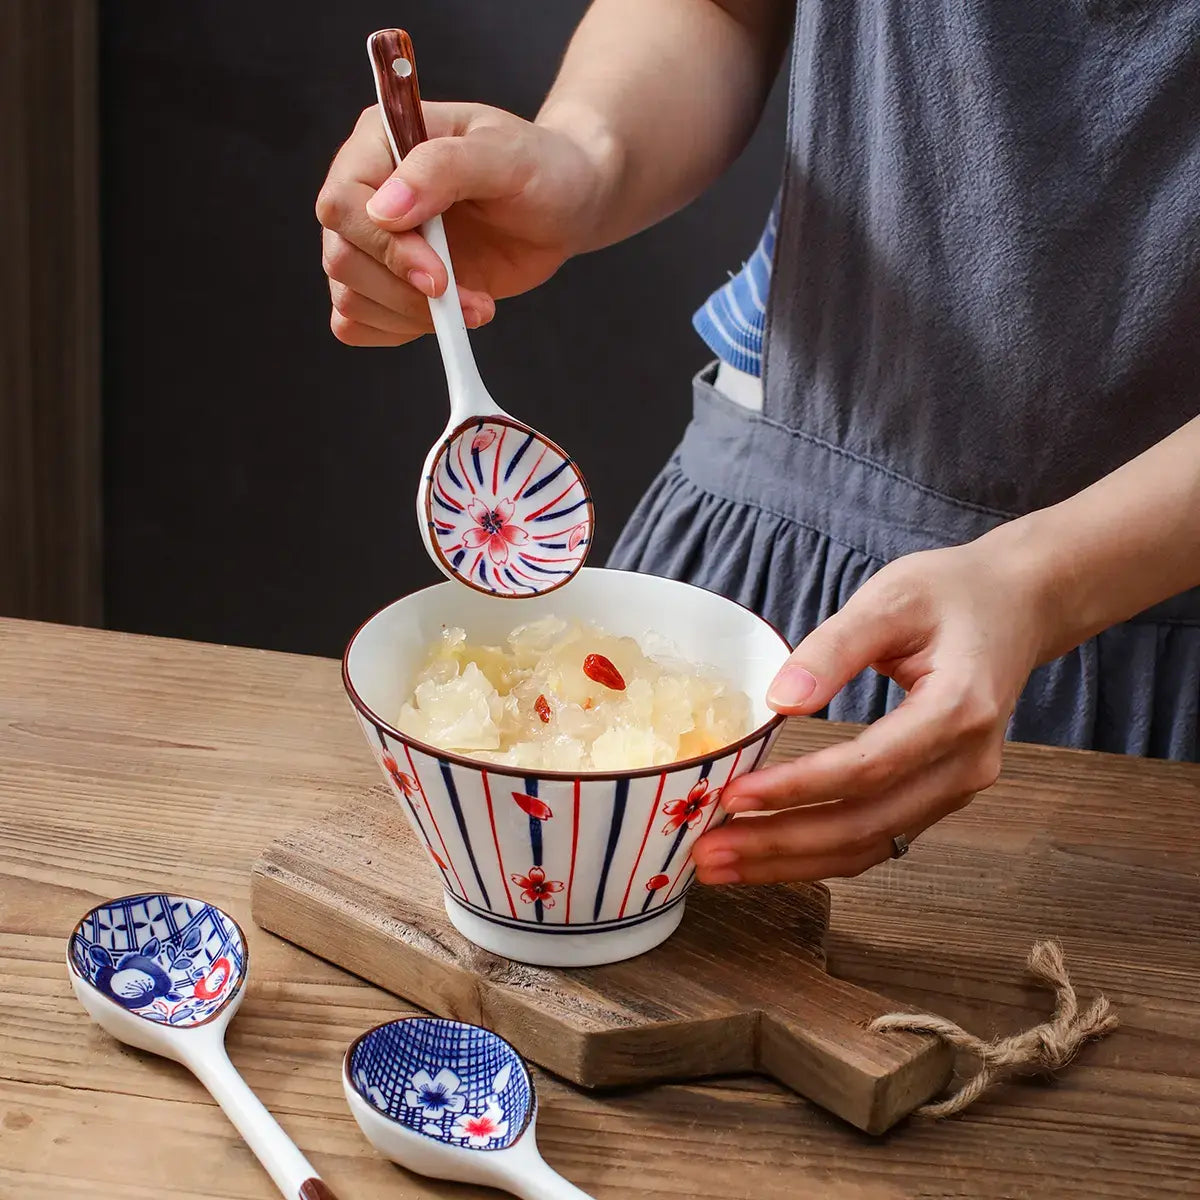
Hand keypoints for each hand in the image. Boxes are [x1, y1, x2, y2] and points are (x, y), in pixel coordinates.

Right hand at [316, 102, 615, 344]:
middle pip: (341, 257)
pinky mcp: (388, 283)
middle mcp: (366, 191)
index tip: (438, 275)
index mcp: (379, 142)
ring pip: (349, 296)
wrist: (565, 206)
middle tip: (465, 297)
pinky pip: (359, 323)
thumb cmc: (541, 169)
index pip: (343, 203)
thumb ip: (444, 168)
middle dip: (404, 292)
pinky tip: (448, 317)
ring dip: (411, 316)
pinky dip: (401, 331)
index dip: (385, 248)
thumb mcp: (506, 156)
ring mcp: (373, 242)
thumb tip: (386, 210)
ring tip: (474, 305)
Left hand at [693, 536, 1050, 884]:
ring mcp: (958, 786)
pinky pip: (880, 836)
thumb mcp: (890, 599)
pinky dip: (822, 851)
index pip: (869, 768)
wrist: (1017, 604)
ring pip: (872, 844)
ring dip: (794, 861)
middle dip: (781, 845)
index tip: (734, 796)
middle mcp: (966, 764)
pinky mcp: (939, 793)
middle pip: (867, 824)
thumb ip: (833, 648)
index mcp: (959, 710)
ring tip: (722, 864)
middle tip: (709, 854)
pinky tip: (769, 853)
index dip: (798, 788)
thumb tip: (780, 702)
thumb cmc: (953, 593)